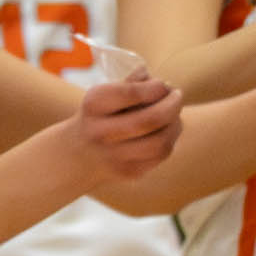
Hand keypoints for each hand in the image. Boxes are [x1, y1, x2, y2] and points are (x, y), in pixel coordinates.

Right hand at [66, 72, 183, 182]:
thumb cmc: (100, 114)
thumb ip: (132, 82)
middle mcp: (100, 132)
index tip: (163, 84)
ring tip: (175, 115)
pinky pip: (161, 155)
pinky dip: (171, 140)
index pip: (132, 93)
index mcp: (94, 104)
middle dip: (173, 105)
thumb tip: (162, 83)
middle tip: (178, 96)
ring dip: (175, 124)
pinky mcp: (128, 172)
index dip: (157, 87)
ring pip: (160, 142)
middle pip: (150, 120)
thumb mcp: (105, 92)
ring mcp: (113, 156)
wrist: (78, 154)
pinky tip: (168, 130)